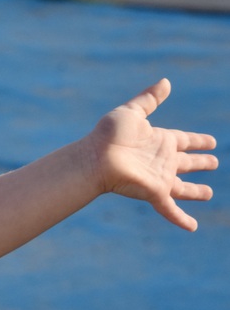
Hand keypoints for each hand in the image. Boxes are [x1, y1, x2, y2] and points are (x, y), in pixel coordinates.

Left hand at [89, 79, 217, 230]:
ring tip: (208, 194)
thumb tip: (166, 82)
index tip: (211, 141)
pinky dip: (182, 218)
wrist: (95, 158)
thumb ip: (150, 98)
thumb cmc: (109, 135)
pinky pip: (171, 209)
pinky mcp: (154, 192)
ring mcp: (159, 178)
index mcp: (159, 140)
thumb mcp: (132, 111)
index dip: (198, 141)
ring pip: (183, 188)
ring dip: (196, 191)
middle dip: (200, 163)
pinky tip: (192, 227)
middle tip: (214, 163)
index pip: (184, 140)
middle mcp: (161, 160)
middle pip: (186, 163)